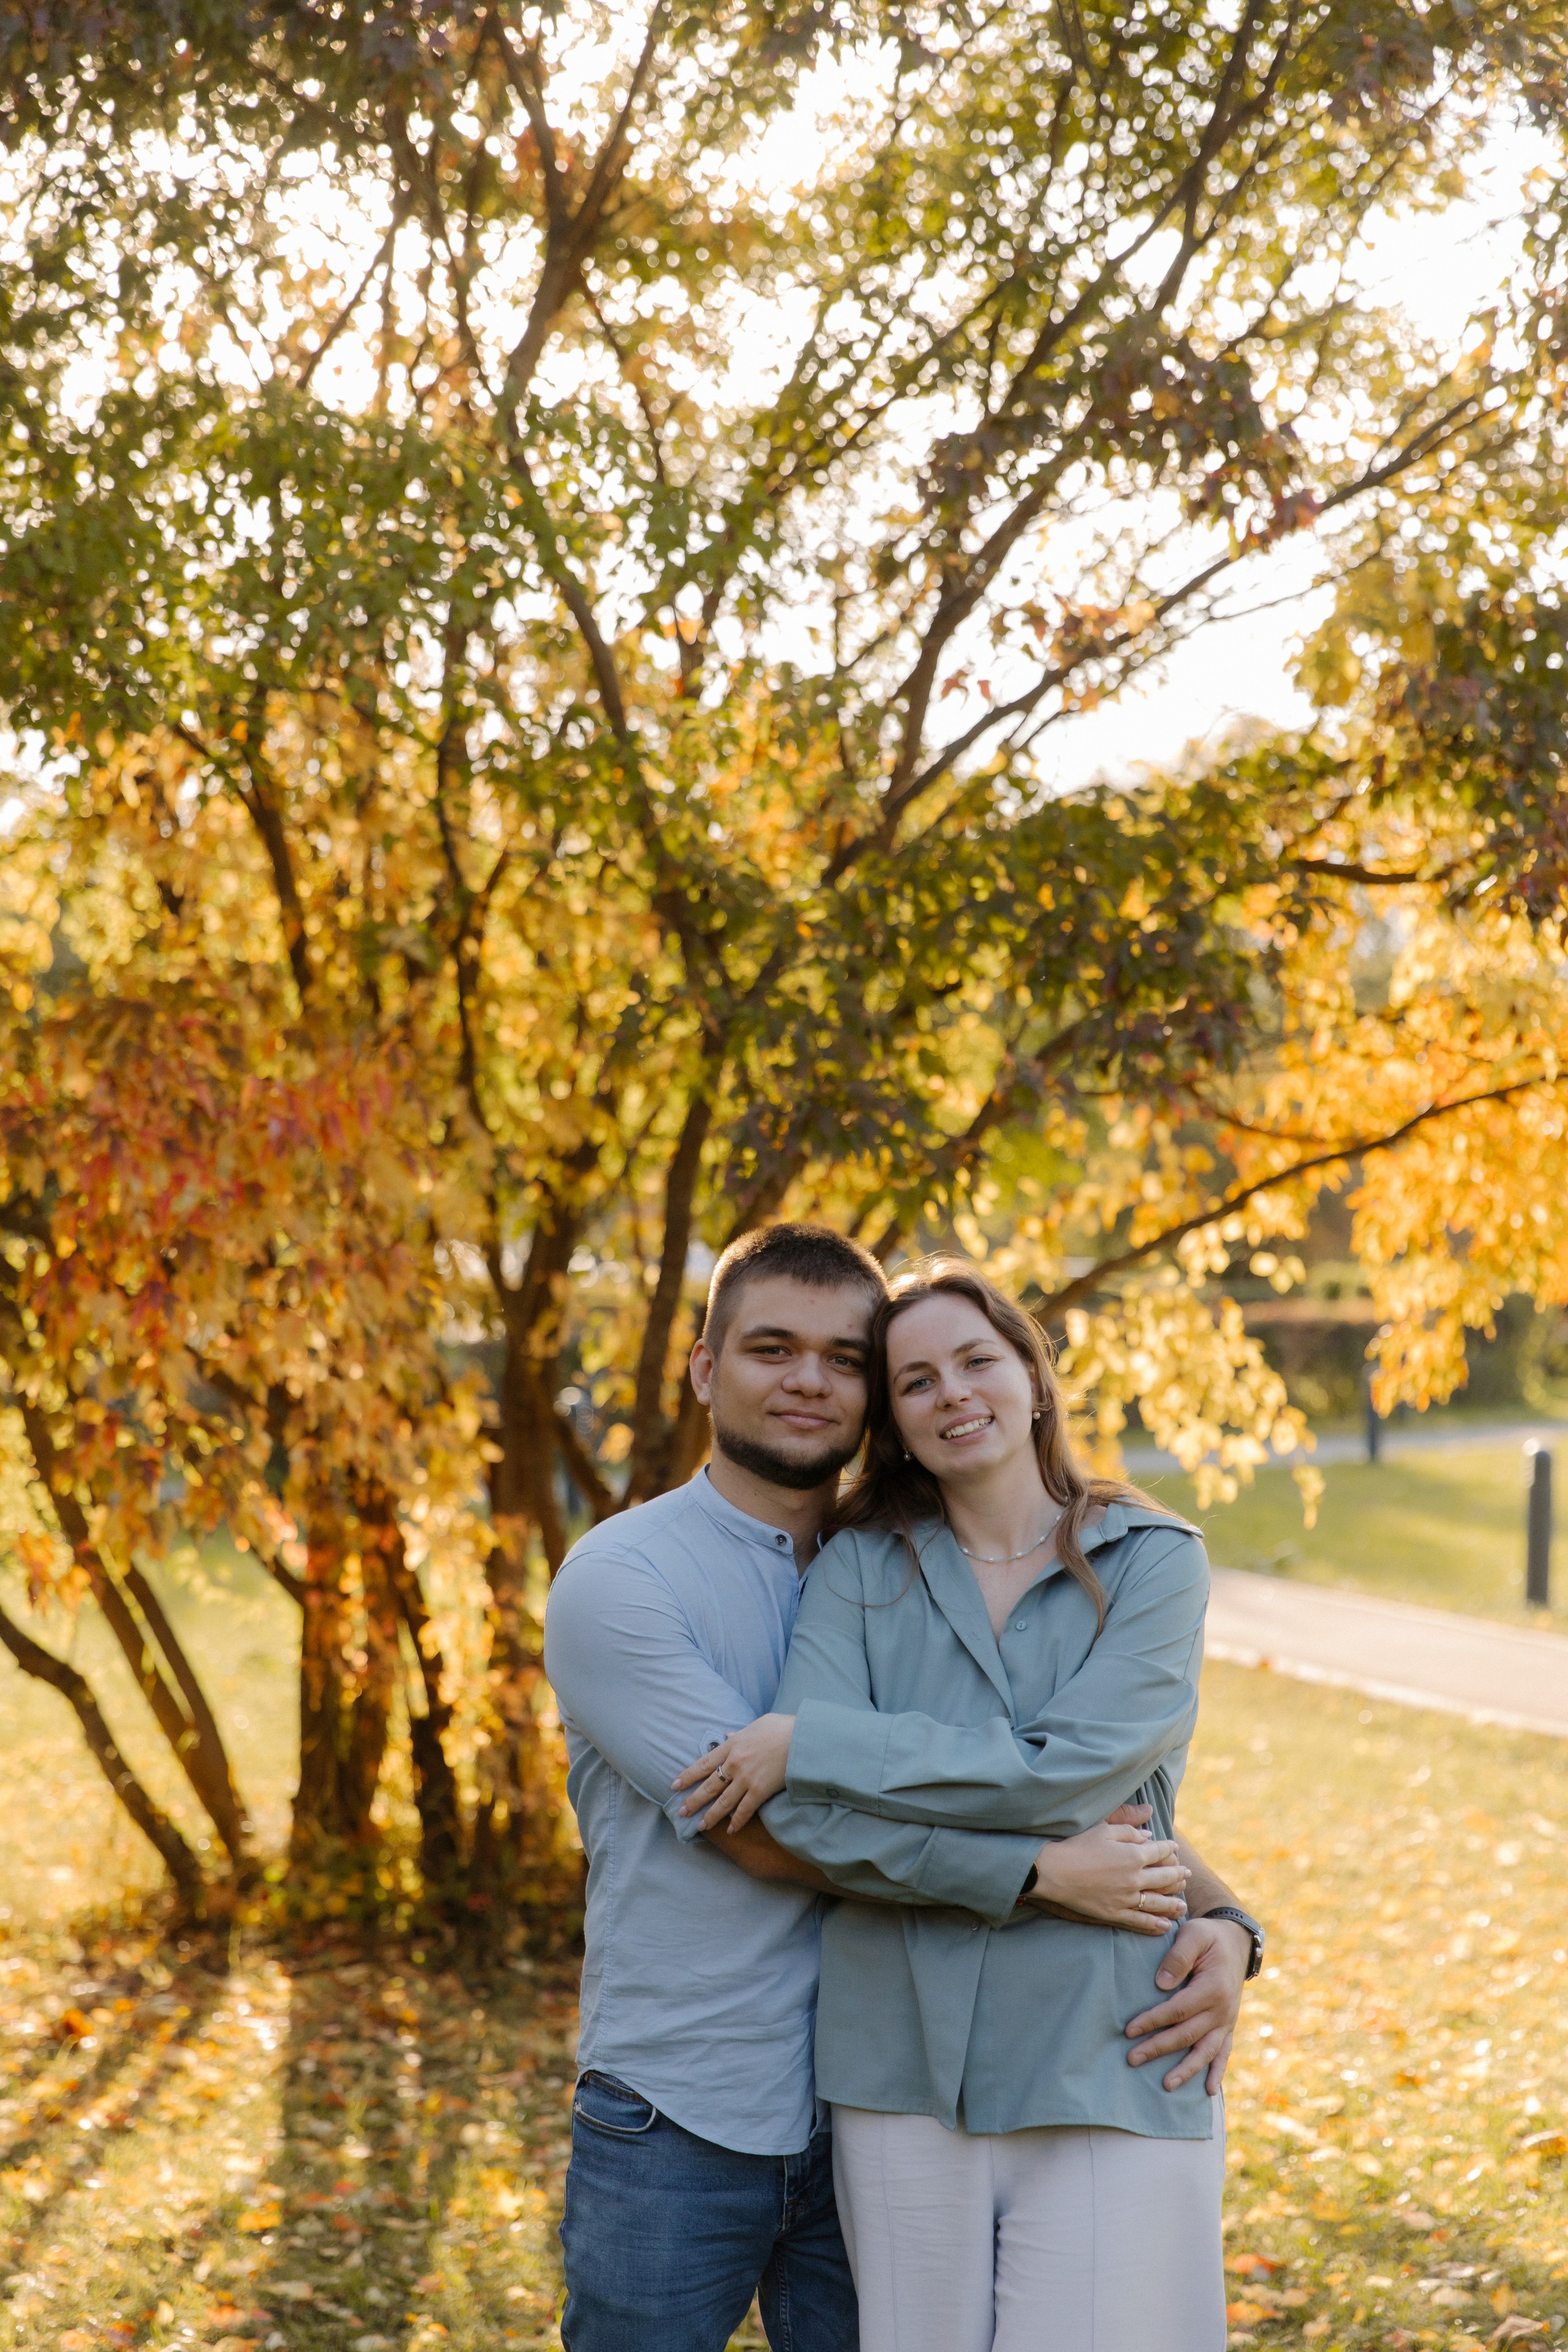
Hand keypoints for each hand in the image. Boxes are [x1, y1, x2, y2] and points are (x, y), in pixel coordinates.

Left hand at [673, 1714, 795, 1832]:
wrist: (802, 1739)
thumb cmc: (782, 1728)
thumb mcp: (756, 1725)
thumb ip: (739, 1734)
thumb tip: (728, 1736)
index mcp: (731, 1746)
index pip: (703, 1763)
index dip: (687, 1776)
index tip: (674, 1785)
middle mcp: (734, 1764)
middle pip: (708, 1786)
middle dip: (693, 1800)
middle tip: (681, 1812)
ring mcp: (746, 1779)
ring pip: (722, 1802)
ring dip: (710, 1816)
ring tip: (700, 1826)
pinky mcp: (760, 1791)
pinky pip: (744, 1811)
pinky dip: (736, 1822)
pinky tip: (730, 1830)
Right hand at [1027, 1815, 1188, 1933]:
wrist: (1054, 1872)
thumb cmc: (1077, 1845)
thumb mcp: (1104, 1829)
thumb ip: (1129, 1829)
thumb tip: (1149, 1835)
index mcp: (1133, 1855)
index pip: (1159, 1851)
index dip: (1169, 1848)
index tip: (1174, 1848)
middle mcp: (1135, 1878)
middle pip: (1164, 1877)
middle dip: (1178, 1874)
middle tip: (1187, 1874)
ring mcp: (1126, 1898)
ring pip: (1157, 1903)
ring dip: (1173, 1903)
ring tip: (1183, 1905)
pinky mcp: (1115, 1913)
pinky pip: (1140, 1921)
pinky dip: (1155, 1925)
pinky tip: (1165, 1926)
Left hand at [1123, 1913, 1251, 2092]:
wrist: (1236, 1942)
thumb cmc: (1208, 1937)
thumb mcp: (1193, 1935)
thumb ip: (1178, 1957)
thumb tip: (1161, 1984)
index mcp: (1213, 1988)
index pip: (1178, 2010)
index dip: (1153, 2021)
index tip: (1129, 2030)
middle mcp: (1222, 2010)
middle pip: (1187, 2035)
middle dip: (1159, 2048)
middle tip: (1132, 2059)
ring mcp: (1227, 2021)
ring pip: (1205, 2051)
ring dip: (1186, 2070)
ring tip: (1166, 2086)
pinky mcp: (1228, 2026)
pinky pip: (1224, 2053)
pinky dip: (1217, 2072)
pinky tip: (1208, 2091)